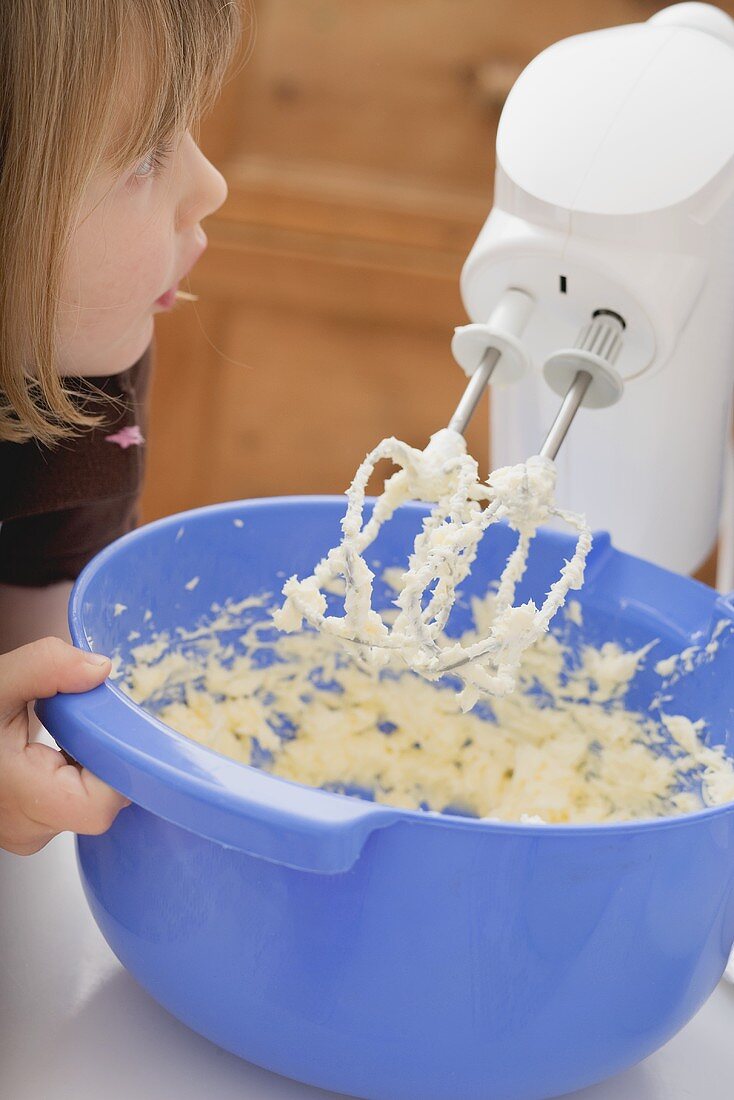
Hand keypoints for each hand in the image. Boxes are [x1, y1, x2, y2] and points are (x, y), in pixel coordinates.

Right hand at [0, 637, 129, 854]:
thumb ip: (45, 667)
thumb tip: (99, 669)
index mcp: (21, 798)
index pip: (101, 803)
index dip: (119, 764)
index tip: (114, 726)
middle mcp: (28, 828)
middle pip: (102, 800)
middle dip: (106, 755)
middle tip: (86, 719)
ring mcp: (27, 831)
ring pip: (89, 800)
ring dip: (90, 762)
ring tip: (66, 730)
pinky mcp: (29, 823)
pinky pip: (71, 800)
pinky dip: (73, 770)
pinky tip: (59, 745)